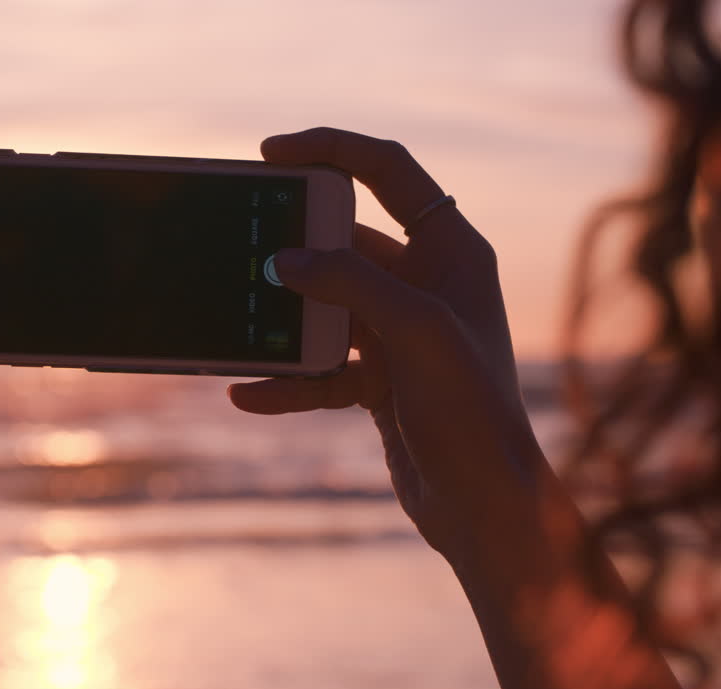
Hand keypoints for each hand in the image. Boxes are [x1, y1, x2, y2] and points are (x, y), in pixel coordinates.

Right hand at [229, 128, 537, 555]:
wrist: (484, 506)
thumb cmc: (471, 413)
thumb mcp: (415, 332)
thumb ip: (350, 283)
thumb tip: (285, 260)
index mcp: (451, 251)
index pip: (388, 171)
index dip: (331, 150)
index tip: (271, 154)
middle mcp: (427, 285)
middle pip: (345, 242)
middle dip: (294, 245)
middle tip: (242, 242)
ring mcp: (402, 334)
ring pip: (326, 307)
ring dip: (283, 318)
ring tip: (236, 321)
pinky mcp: (382, 381)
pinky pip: (322, 368)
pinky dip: (287, 379)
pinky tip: (247, 393)